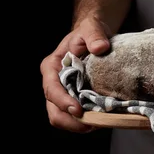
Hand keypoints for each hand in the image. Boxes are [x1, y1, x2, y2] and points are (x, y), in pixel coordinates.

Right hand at [40, 16, 111, 132]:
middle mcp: (54, 83)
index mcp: (52, 67)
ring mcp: (63, 94)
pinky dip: (86, 122)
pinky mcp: (75, 100)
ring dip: (79, 125)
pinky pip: (75, 118)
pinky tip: (101, 119)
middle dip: (70, 121)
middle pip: (54, 111)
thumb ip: (94, 35)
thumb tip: (100, 47)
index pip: (52, 89)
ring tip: (98, 123)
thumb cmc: (89, 33)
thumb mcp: (91, 28)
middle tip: (91, 125)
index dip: (63, 102)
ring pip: (63, 118)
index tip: (78, 110)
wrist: (94, 38)